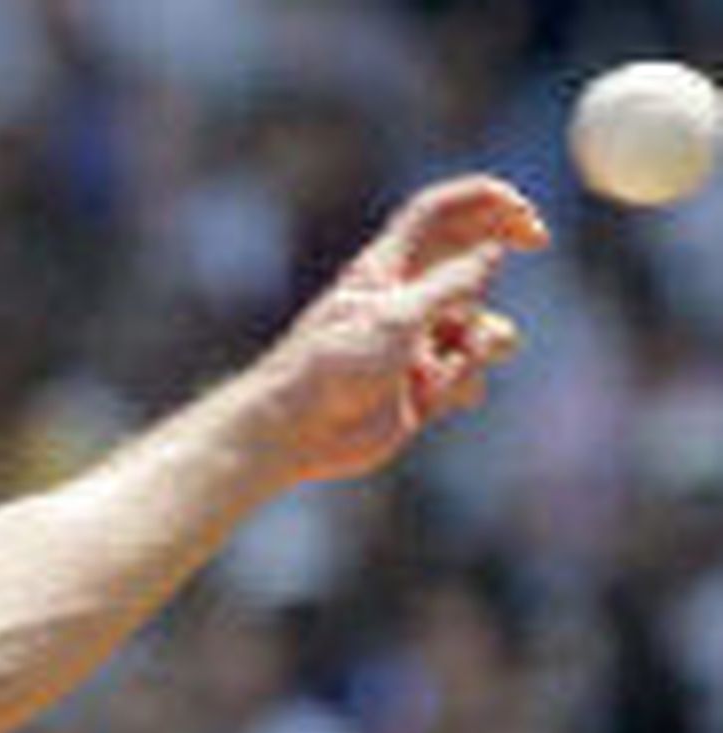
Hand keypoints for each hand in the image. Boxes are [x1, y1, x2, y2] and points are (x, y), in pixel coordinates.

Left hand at [258, 174, 548, 484]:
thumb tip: (494, 252)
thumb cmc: (331, 368)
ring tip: (462, 355)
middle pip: (467, 255)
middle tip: (536, 239)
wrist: (297, 433)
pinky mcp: (422, 385)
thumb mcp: (397, 317)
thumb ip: (451, 283)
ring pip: (481, 323)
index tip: (522, 206)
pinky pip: (470, 372)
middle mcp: (404, 300)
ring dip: (488, 335)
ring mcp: (416, 343)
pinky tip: (437, 396)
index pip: (437, 213)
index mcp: (386, 269)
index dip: (482, 198)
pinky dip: (466, 380)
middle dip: (502, 245)